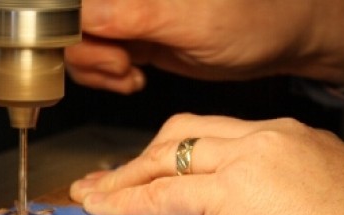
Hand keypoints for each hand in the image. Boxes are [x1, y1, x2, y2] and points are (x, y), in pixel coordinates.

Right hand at [65, 0, 343, 93]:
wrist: (275, 39)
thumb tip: (85, 17)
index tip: (106, 52)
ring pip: (78, 44)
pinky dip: (107, 77)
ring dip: (98, 70)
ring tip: (131, 75)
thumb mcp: (194, 20)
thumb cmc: (251, 19)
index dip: (76, 31)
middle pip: (69, 25)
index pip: (74, 5)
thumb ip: (136, 15)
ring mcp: (124, 14)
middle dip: (90, 55)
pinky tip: (134, 78)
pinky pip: (96, 58)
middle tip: (124, 66)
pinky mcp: (130, 35)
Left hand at [70, 114, 343, 214]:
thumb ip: (270, 204)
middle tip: (105, 180)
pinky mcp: (232, 192)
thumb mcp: (311, 212)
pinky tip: (103, 211)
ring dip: (123, 180)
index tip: (145, 170)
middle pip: (182, 136)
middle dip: (139, 159)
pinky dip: (128, 204)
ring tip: (92, 197)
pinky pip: (163, 195)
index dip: (171, 153)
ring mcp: (249, 160)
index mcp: (288, 140)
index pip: (213, 136)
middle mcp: (267, 139)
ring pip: (166, 160)